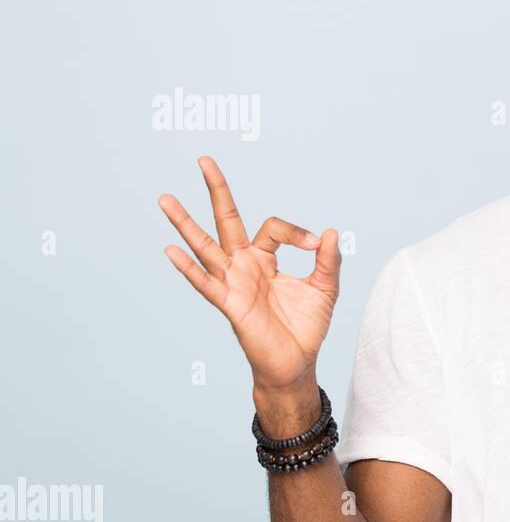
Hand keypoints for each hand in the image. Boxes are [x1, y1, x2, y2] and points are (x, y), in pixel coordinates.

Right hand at [158, 156, 341, 392]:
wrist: (297, 363)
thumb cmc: (306, 326)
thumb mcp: (325, 288)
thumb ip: (327, 260)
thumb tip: (331, 232)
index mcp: (265, 259)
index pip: (272, 228)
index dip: (296, 232)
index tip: (315, 244)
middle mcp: (244, 266)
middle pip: (227, 220)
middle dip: (217, 190)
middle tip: (203, 159)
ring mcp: (233, 283)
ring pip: (206, 247)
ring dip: (185, 223)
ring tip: (165, 198)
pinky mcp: (230, 305)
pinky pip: (206, 284)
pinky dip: (189, 268)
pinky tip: (171, 250)